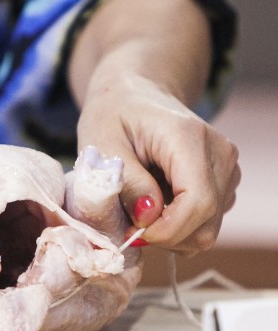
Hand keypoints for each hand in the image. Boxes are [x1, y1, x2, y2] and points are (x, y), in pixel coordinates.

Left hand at [77, 73, 239, 255]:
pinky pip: (205, 221)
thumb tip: (148, 218)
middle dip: (164, 236)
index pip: (198, 202)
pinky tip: (154, 203)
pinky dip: (177, 225)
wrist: (134, 94)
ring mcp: (228, 169)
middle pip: (206, 222)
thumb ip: (127, 182)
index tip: (132, 233)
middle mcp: (220, 153)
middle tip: (128, 225)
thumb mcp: (102, 145)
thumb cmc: (113, 116)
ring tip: (139, 207)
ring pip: (207, 228)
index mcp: (189, 138)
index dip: (166, 230)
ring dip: (169, 231)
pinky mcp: (224, 182)